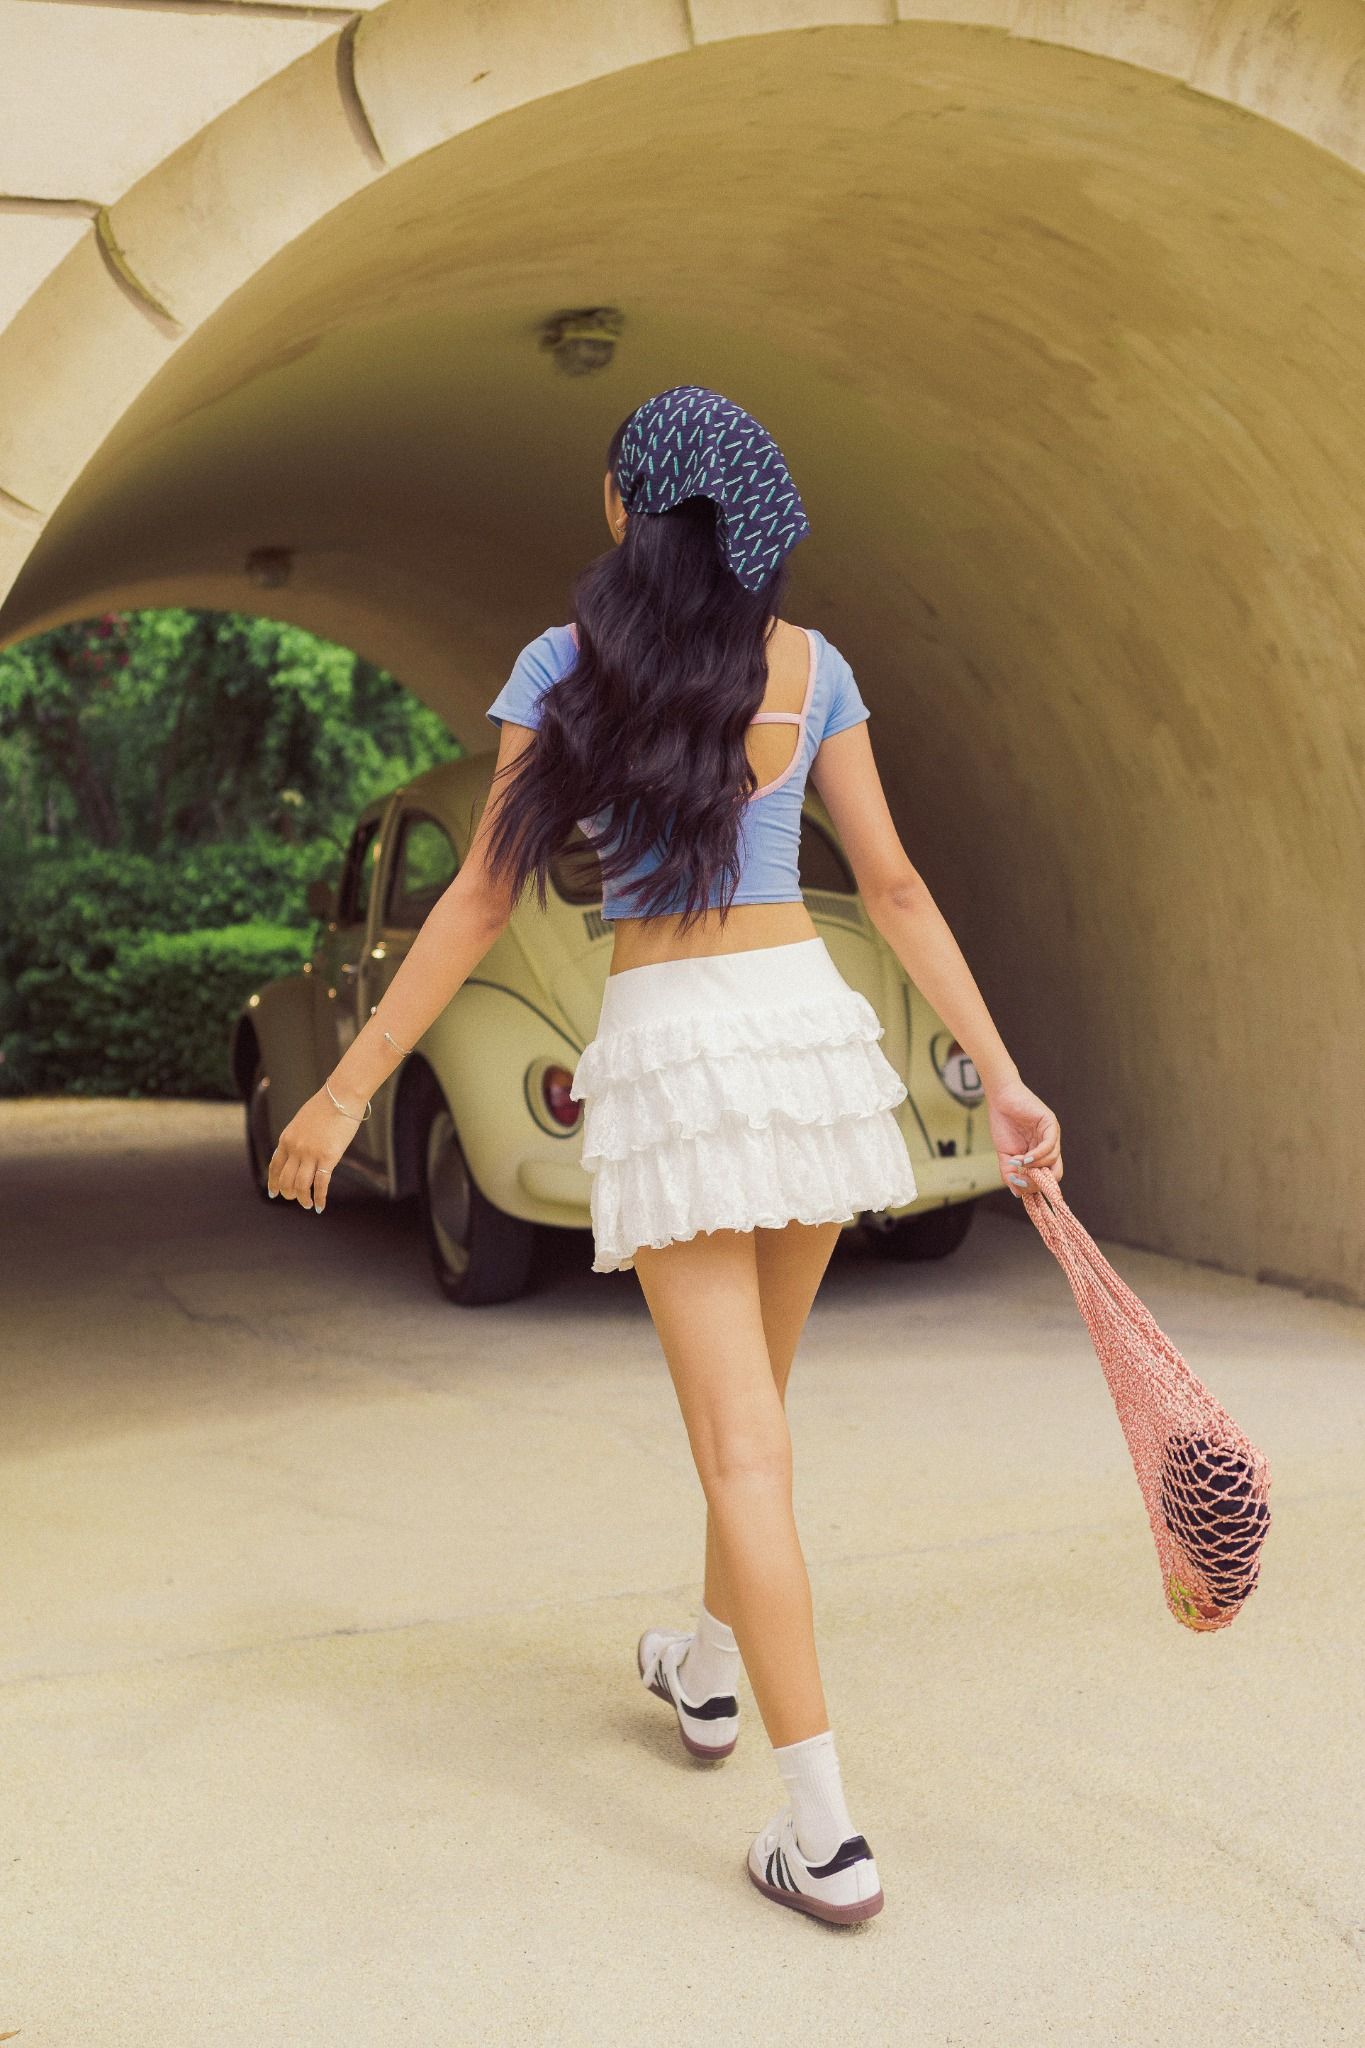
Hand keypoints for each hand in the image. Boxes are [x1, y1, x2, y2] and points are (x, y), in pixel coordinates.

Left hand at [268, 1086, 362, 1213]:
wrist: (340, 1096)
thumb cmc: (325, 1106)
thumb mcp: (302, 1122)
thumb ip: (297, 1138)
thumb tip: (299, 1152)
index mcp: (286, 1139)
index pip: (275, 1167)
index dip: (274, 1183)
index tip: (274, 1193)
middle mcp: (295, 1149)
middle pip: (286, 1180)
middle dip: (289, 1194)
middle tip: (296, 1199)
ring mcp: (311, 1154)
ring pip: (301, 1186)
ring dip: (303, 1199)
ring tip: (308, 1204)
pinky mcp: (328, 1157)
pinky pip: (321, 1184)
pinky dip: (320, 1198)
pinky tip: (320, 1206)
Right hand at [986, 1076, 1062, 1197]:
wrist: (1000, 1099)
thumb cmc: (1003, 1124)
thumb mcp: (1005, 1155)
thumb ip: (1010, 1174)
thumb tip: (1018, 1193)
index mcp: (1041, 1155)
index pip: (1047, 1178)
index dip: (1036, 1187)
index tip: (1020, 1187)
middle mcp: (1050, 1146)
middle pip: (1056, 1173)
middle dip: (1039, 1182)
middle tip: (1023, 1181)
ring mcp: (1052, 1135)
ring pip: (1052, 1160)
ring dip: (1034, 1167)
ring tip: (1017, 1164)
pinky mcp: (1050, 1124)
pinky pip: (1049, 1146)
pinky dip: (1037, 1156)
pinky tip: (1024, 1158)